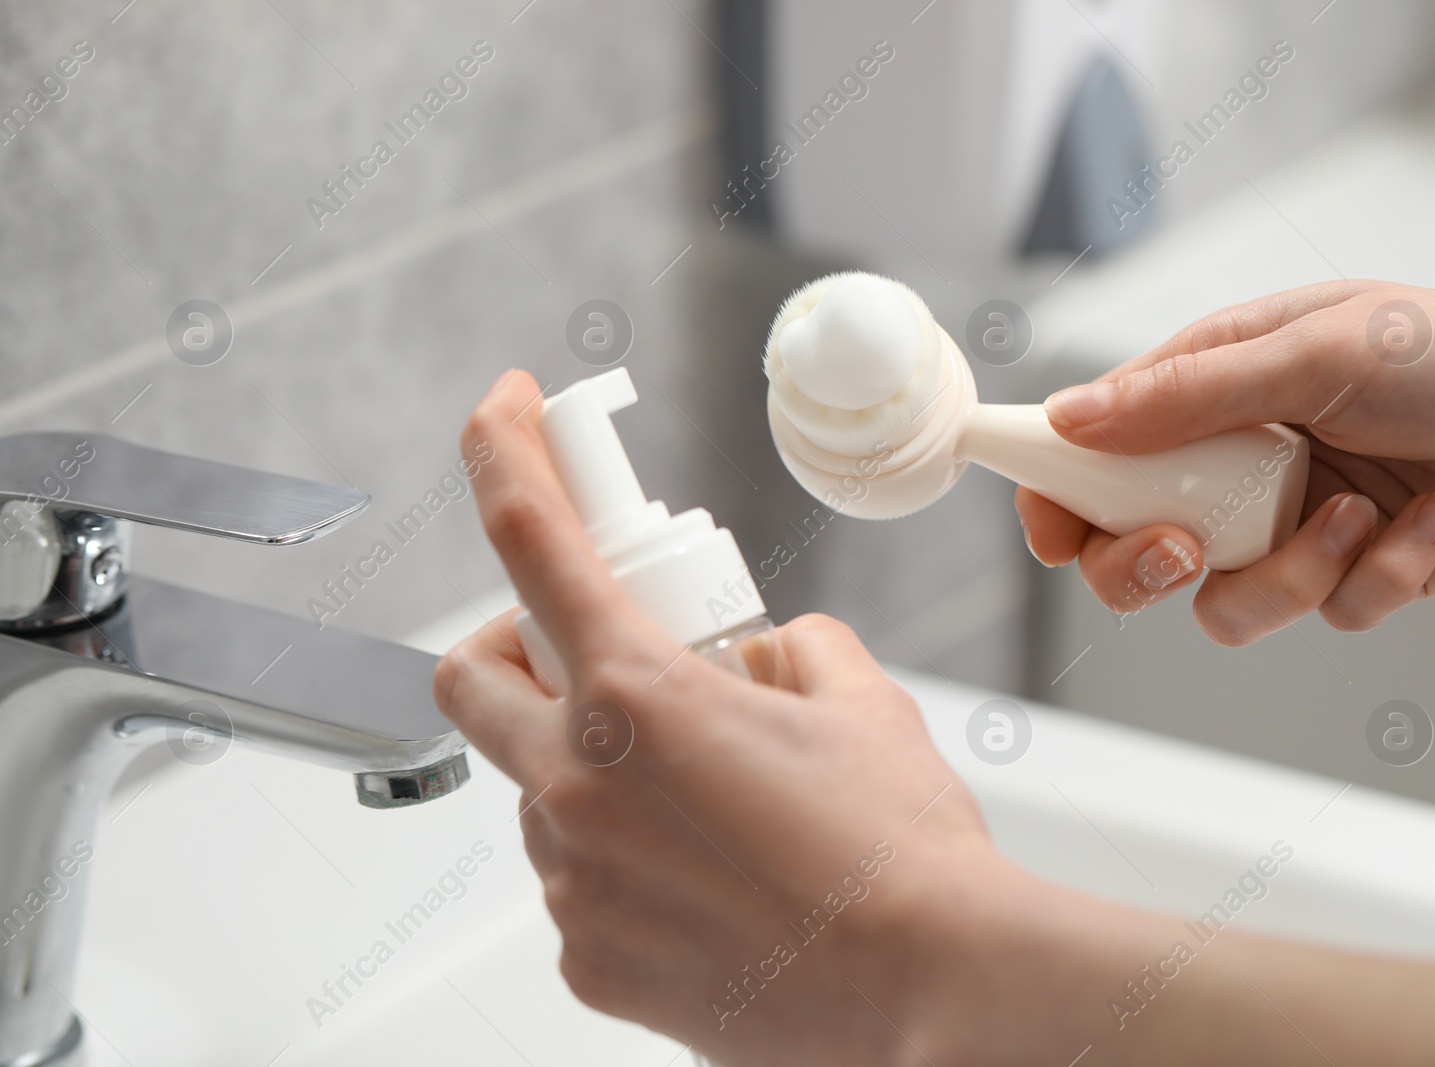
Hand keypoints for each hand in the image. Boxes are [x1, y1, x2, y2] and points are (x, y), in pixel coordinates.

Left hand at [433, 370, 994, 1066]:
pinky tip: (704, 873)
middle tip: (598, 654)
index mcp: (638, 694)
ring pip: (532, 787)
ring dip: (586, 763)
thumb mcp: (856, 696)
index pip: (531, 535)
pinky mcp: (589, 957)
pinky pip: (574, 880)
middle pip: (473, 674)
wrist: (933, 994)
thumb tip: (757, 658)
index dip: (502, 450)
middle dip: (518, 646)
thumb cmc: (899, 853)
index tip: (501, 411)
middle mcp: (578, 787)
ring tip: (697, 791)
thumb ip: (786, 649)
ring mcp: (574, 880)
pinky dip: (618, 857)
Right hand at [1017, 281, 1434, 643]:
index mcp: (1216, 384)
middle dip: (1148, 563)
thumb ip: (1189, 394)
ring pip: (1224, 601)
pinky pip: (1325, 612)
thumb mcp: (1323, 352)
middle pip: (1133, 545)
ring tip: (1354, 522)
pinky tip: (1427, 521)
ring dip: (1287, 577)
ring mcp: (1295, 519)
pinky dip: (1379, 576)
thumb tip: (1072, 419)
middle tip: (1188, 550)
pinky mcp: (1357, 571)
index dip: (1057, 489)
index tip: (1051, 527)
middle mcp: (1243, 457)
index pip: (1096, 444)